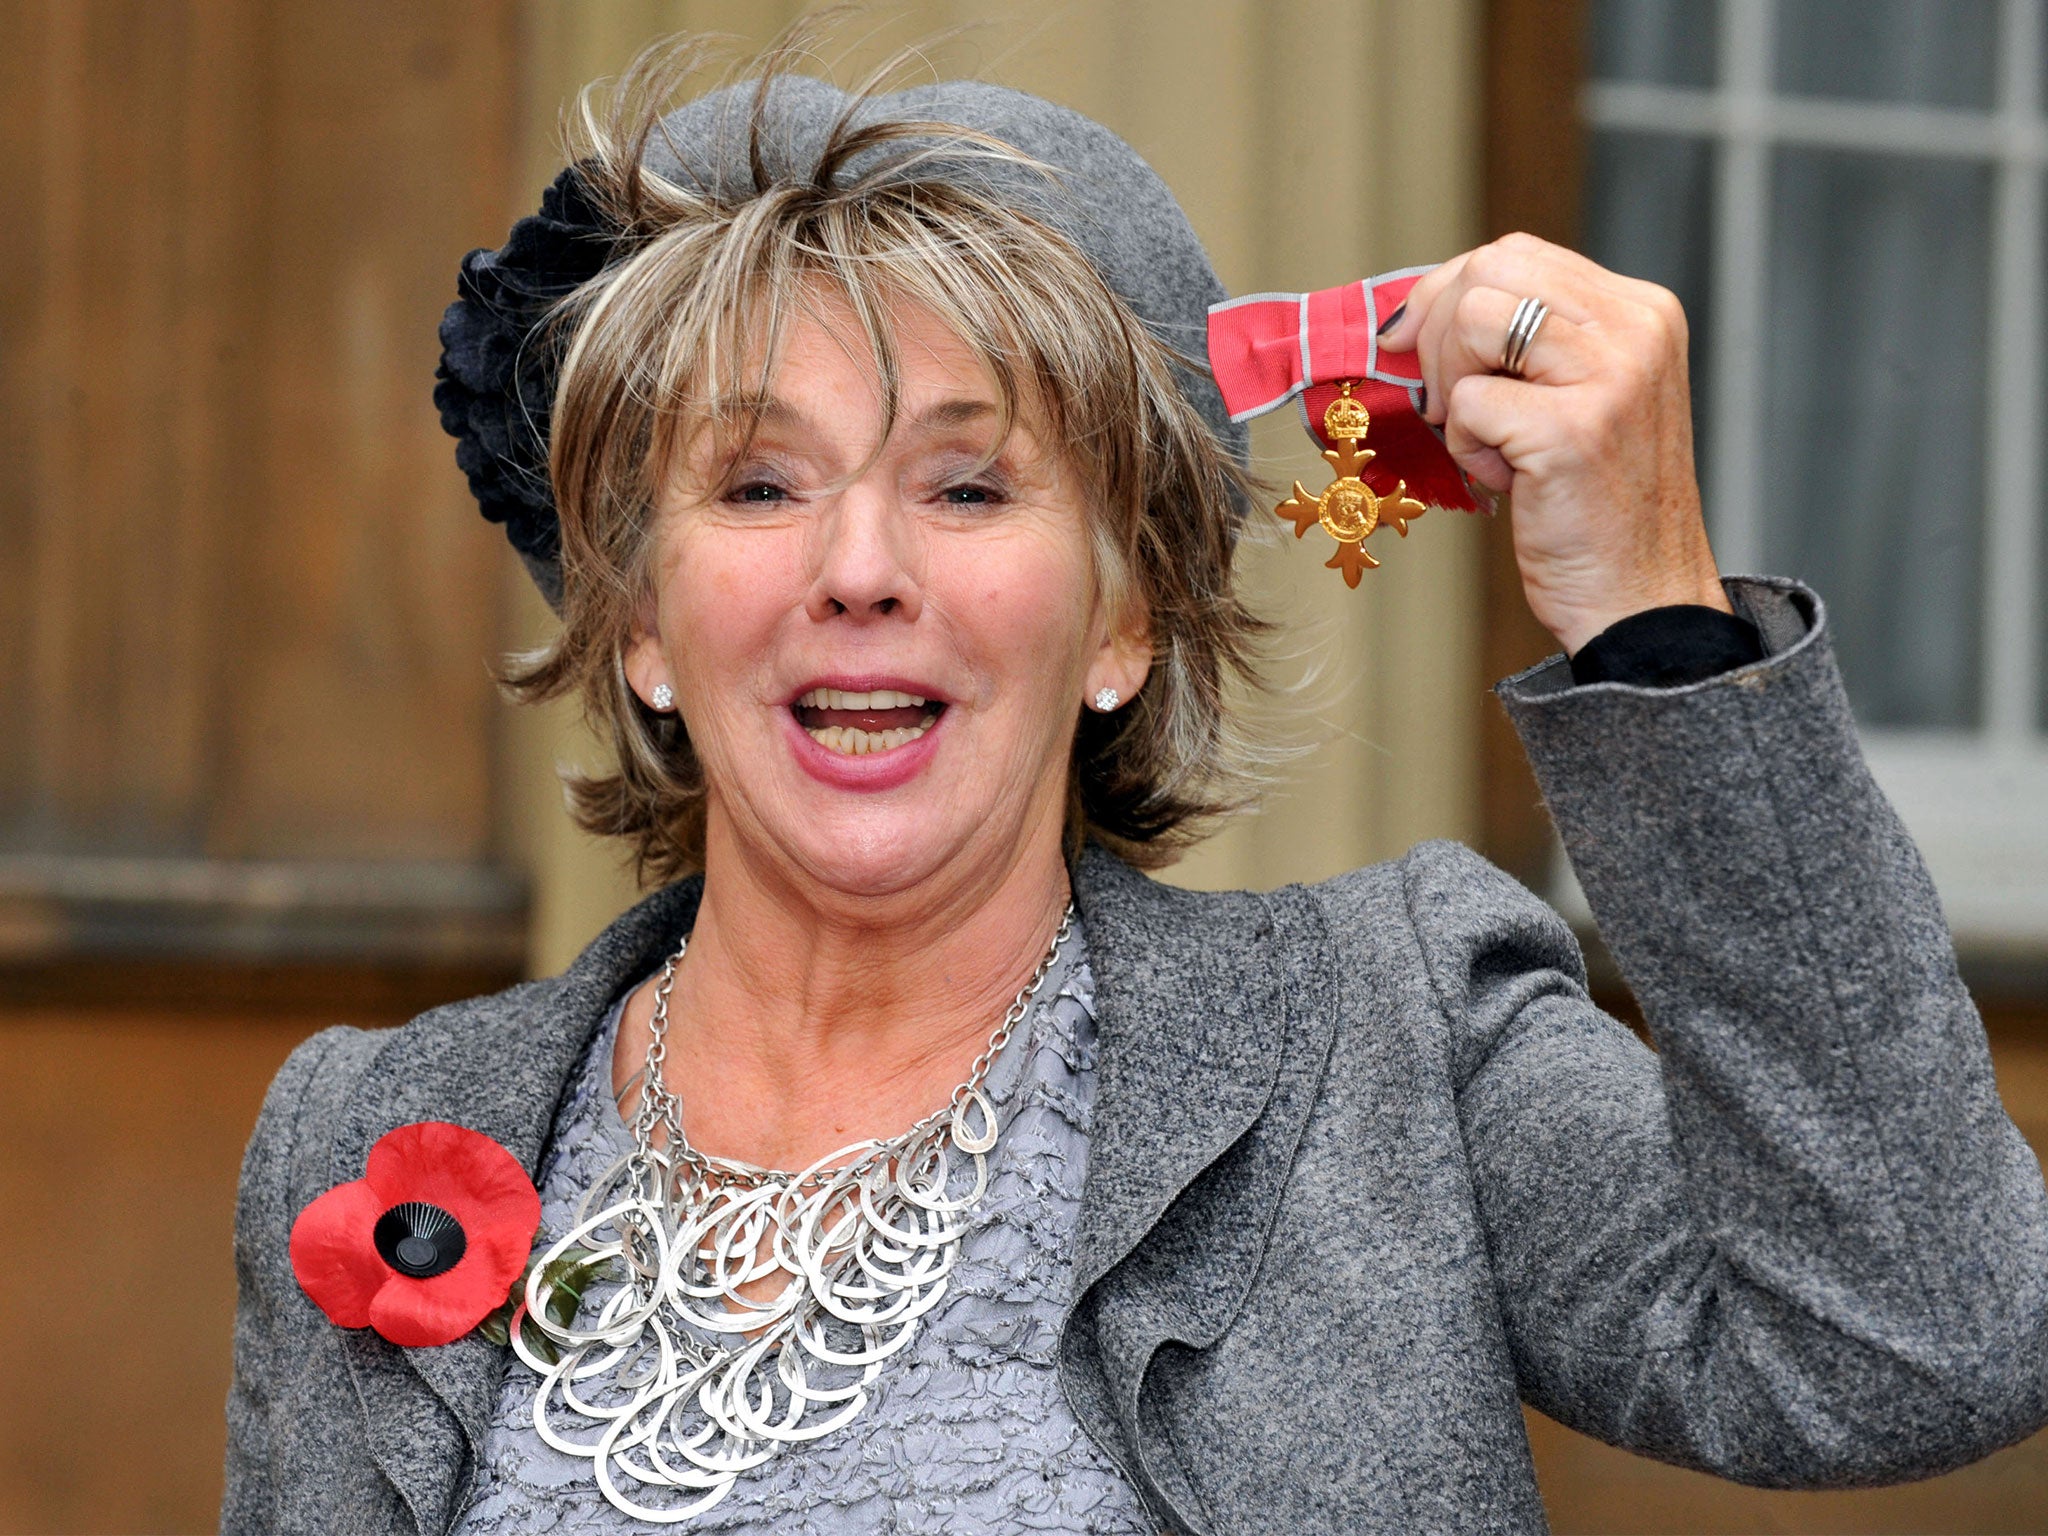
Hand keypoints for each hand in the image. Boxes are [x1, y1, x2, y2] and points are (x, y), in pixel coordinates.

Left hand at [1378, 233, 1728, 654]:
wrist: (1641, 599)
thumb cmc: (1596, 509)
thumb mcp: (1577, 398)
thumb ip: (1526, 345)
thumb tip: (1412, 315)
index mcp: (1640, 312)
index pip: (1515, 253)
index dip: (1447, 294)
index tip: (1416, 344)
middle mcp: (1635, 329)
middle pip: (1489, 270)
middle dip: (1440, 337)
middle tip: (1449, 405)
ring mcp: (1611, 375)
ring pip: (1475, 320)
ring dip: (1455, 389)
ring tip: (1491, 444)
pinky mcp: (1573, 429)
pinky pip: (1469, 402)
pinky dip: (1467, 447)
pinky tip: (1510, 480)